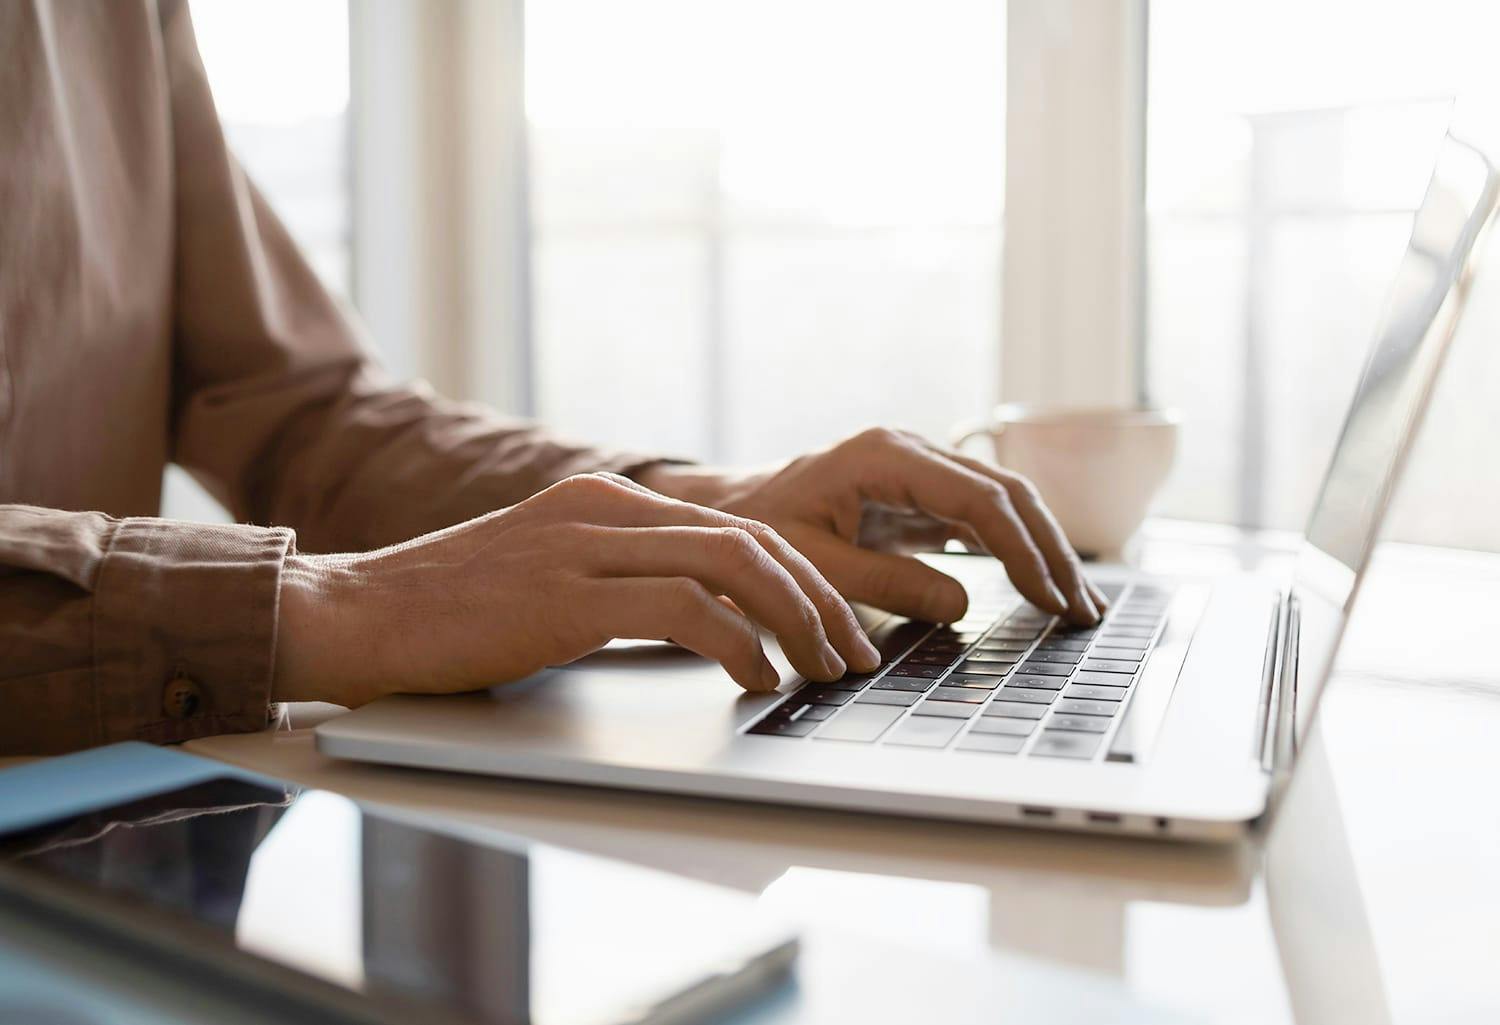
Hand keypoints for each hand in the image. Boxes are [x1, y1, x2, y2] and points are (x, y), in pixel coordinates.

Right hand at [273, 474, 880, 705]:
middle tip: (853, 652)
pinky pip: (684, 609)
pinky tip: (757, 679)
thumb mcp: (548, 578)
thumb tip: (700, 624)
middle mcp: (604, 507)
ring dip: (794, 621)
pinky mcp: (567, 595)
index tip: (835, 623)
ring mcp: (585, 545)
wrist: (356, 614)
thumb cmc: (449, 613)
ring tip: (822, 670)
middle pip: (750, 539)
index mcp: (605, 500)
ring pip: (731, 564)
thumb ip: (618, 581)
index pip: (734, 525)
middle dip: (817, 599)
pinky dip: (737, 644)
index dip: (799, 575)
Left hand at [638, 428, 1105, 625]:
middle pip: (1007, 493)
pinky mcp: (921, 495)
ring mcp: (920, 470)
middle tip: (1081, 610)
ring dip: (1043, 551)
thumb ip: (882, 582)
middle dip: (1051, 551)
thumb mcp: (812, 562)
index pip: (979, 499)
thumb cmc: (758, 529)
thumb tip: (959, 604)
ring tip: (1075, 605)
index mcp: (886, 455)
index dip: (1022, 550)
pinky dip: (1016, 552)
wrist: (729, 510)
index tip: (1048, 598)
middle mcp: (912, 452)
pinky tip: (1041, 588)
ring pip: (1004, 502)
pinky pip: (983, 519)